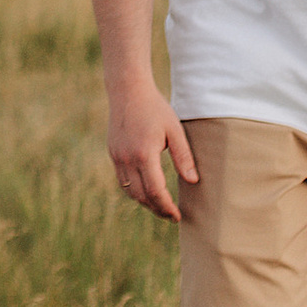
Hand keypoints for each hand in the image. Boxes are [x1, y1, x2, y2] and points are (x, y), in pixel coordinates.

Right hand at [106, 83, 197, 222]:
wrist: (128, 91)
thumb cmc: (155, 108)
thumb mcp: (175, 130)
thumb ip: (184, 157)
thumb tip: (193, 181)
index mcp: (144, 154)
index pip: (155, 191)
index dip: (166, 207)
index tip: (177, 216)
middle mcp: (127, 159)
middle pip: (140, 196)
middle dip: (156, 209)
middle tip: (171, 216)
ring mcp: (117, 157)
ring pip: (129, 191)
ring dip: (145, 202)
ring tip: (160, 207)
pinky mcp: (113, 153)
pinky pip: (122, 180)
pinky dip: (134, 191)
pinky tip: (146, 191)